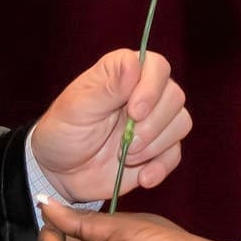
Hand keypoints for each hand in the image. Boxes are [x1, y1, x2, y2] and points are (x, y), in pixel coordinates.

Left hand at [31, 49, 190, 203]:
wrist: (59, 173)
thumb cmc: (63, 131)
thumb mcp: (77, 108)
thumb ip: (107, 87)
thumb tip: (133, 63)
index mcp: (123, 74)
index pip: (157, 66)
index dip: (152, 88)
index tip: (134, 112)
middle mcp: (144, 93)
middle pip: (175, 96)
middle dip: (154, 124)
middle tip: (127, 142)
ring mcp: (153, 122)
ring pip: (181, 123)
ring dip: (156, 145)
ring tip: (127, 157)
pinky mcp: (157, 150)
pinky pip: (176, 153)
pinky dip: (161, 167)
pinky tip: (142, 177)